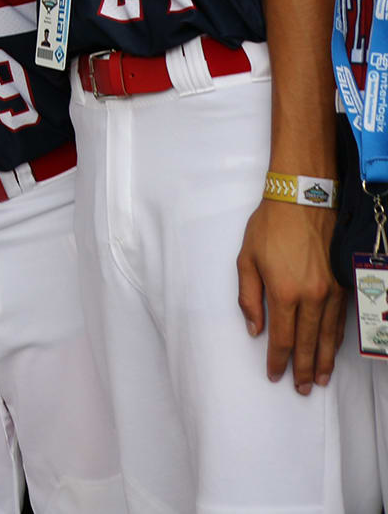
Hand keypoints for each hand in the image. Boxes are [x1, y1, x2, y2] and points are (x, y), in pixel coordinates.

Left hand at [238, 199, 340, 392]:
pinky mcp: (344, 283)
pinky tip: (333, 349)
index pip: (283, 338)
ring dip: (324, 359)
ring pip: (329, 335)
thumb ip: (248, 297)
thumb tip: (254, 328)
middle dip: (304, 368)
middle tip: (302, 389)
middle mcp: (312, 297)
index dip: (279, 360)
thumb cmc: (269, 227)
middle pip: (309, 342)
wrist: (304, 200)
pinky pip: (340, 320)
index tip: (275, 375)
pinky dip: (337, 339)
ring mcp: (332, 291)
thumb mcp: (246, 259)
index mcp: (284, 292)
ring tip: (320, 379)